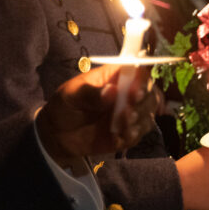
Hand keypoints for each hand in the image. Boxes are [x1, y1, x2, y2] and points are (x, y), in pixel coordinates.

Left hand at [36, 63, 157, 165]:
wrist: (58, 133)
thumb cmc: (65, 105)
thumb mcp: (72, 95)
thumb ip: (90, 93)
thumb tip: (111, 91)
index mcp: (115, 77)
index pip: (138, 72)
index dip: (142, 80)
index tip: (136, 92)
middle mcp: (126, 93)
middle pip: (150, 93)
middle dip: (144, 102)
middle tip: (128, 112)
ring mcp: (129, 113)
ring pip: (148, 113)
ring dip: (140, 120)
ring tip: (123, 125)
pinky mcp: (127, 132)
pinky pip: (139, 133)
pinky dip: (133, 135)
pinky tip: (119, 137)